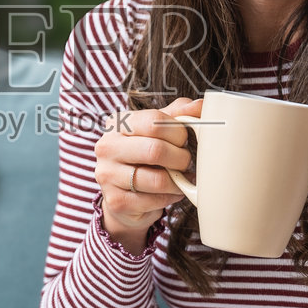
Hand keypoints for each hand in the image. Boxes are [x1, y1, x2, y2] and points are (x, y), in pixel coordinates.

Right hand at [95, 97, 201, 250]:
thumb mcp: (160, 130)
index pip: (153, 121)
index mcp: (118, 123)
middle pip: (155, 150)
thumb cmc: (146, 157)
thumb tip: (200, 106)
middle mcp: (107, 147)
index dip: (177, 132)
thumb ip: (179, 114)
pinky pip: (155, 200)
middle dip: (180, 158)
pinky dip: (170, 197)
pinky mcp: (116, 201)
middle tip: (185, 161)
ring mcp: (108, 175)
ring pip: (157, 179)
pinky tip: (169, 192)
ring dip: (177, 181)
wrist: (126, 195)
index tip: (183, 139)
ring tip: (179, 178)